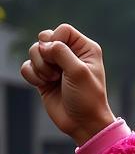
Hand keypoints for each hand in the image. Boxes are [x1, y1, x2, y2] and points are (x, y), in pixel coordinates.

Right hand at [21, 23, 114, 143]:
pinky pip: (27, 66)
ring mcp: (56, 65)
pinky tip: (43, 85)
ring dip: (39, 66)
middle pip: (45, 38)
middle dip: (44, 54)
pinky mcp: (44, 77)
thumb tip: (43, 44)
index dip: (56, 40)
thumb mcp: (79, 72)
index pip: (63, 30)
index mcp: (85, 49)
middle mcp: (70, 54)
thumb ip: (61, 52)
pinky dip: (31, 75)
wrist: (82, 123)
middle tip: (56, 71)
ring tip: (52, 80)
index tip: (61, 58)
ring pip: (34, 51)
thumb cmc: (87, 98)